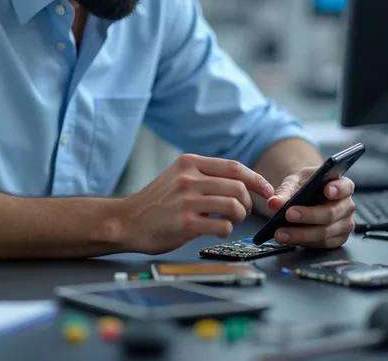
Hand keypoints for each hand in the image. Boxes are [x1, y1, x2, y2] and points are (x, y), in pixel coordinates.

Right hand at [120, 154, 273, 254]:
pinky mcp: (186, 223)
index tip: (267, 190)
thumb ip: (204, 174)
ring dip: (239, 217)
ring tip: (229, 221)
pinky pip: (222, 226)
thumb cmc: (156, 202)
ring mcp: (187, 200)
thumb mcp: (177, 176)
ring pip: (234, 206)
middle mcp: (189, 178)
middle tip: (241, 211)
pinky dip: (226, 230)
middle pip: (238, 187)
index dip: (256, 179)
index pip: (234, 167)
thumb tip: (240, 180)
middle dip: (247, 202)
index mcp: (189, 162)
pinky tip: (216, 230)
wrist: (128, 220)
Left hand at [267, 167, 355, 248]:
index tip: (326, 190)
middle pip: (331, 213)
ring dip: (300, 234)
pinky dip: (303, 241)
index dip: (337, 189)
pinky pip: (321, 244)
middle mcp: (347, 206)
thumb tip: (274, 202)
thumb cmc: (305, 186)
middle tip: (288, 214)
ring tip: (280, 232)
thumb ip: (285, 191)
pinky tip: (288, 238)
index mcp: (342, 185)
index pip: (345, 187)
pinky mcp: (337, 240)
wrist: (306, 197)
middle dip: (308, 215)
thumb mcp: (295, 182)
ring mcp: (344, 224)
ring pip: (324, 232)